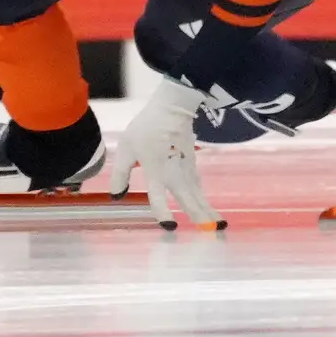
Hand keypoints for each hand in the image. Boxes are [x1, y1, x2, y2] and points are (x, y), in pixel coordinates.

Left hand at [109, 79, 224, 230]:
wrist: (174, 106)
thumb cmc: (147, 127)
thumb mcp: (127, 148)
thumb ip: (120, 174)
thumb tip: (117, 196)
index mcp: (156, 170)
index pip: (159, 195)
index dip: (163, 211)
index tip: (170, 227)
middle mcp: (174, 172)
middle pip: (188, 197)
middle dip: (200, 214)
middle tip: (214, 230)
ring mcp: (186, 168)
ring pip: (197, 193)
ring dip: (208, 208)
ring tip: (219, 224)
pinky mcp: (192, 163)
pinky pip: (197, 185)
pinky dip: (203, 197)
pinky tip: (207, 206)